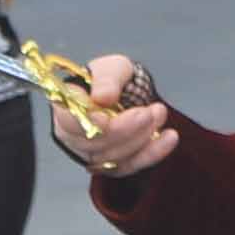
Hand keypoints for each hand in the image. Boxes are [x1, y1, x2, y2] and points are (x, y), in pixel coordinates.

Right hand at [54, 54, 177, 181]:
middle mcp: (72, 137)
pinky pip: (130, 166)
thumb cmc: (110, 80)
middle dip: (129, 129)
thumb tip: (102, 97)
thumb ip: (106, 79)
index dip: (98, 122)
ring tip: (160, 114)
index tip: (124, 108)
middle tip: (154, 110)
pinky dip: (152, 153)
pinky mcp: (110, 165)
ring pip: (114, 157)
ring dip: (142, 138)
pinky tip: (169, 138)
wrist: (122, 93)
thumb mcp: (110, 68)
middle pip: (96, 144)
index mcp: (65, 109)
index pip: (72, 123)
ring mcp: (90, 154)